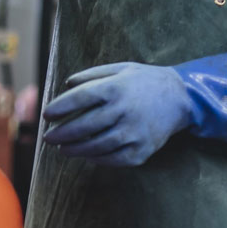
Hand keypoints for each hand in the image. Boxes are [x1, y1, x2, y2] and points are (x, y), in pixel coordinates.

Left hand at [42, 62, 192, 166]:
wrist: (180, 98)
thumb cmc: (145, 81)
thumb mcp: (120, 68)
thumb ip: (92, 75)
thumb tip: (66, 83)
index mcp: (117, 88)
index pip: (81, 98)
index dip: (61, 107)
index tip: (46, 114)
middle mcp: (124, 111)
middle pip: (85, 125)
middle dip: (62, 133)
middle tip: (48, 137)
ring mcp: (134, 133)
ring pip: (97, 145)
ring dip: (75, 149)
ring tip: (61, 149)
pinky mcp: (142, 150)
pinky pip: (114, 158)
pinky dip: (96, 158)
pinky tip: (85, 155)